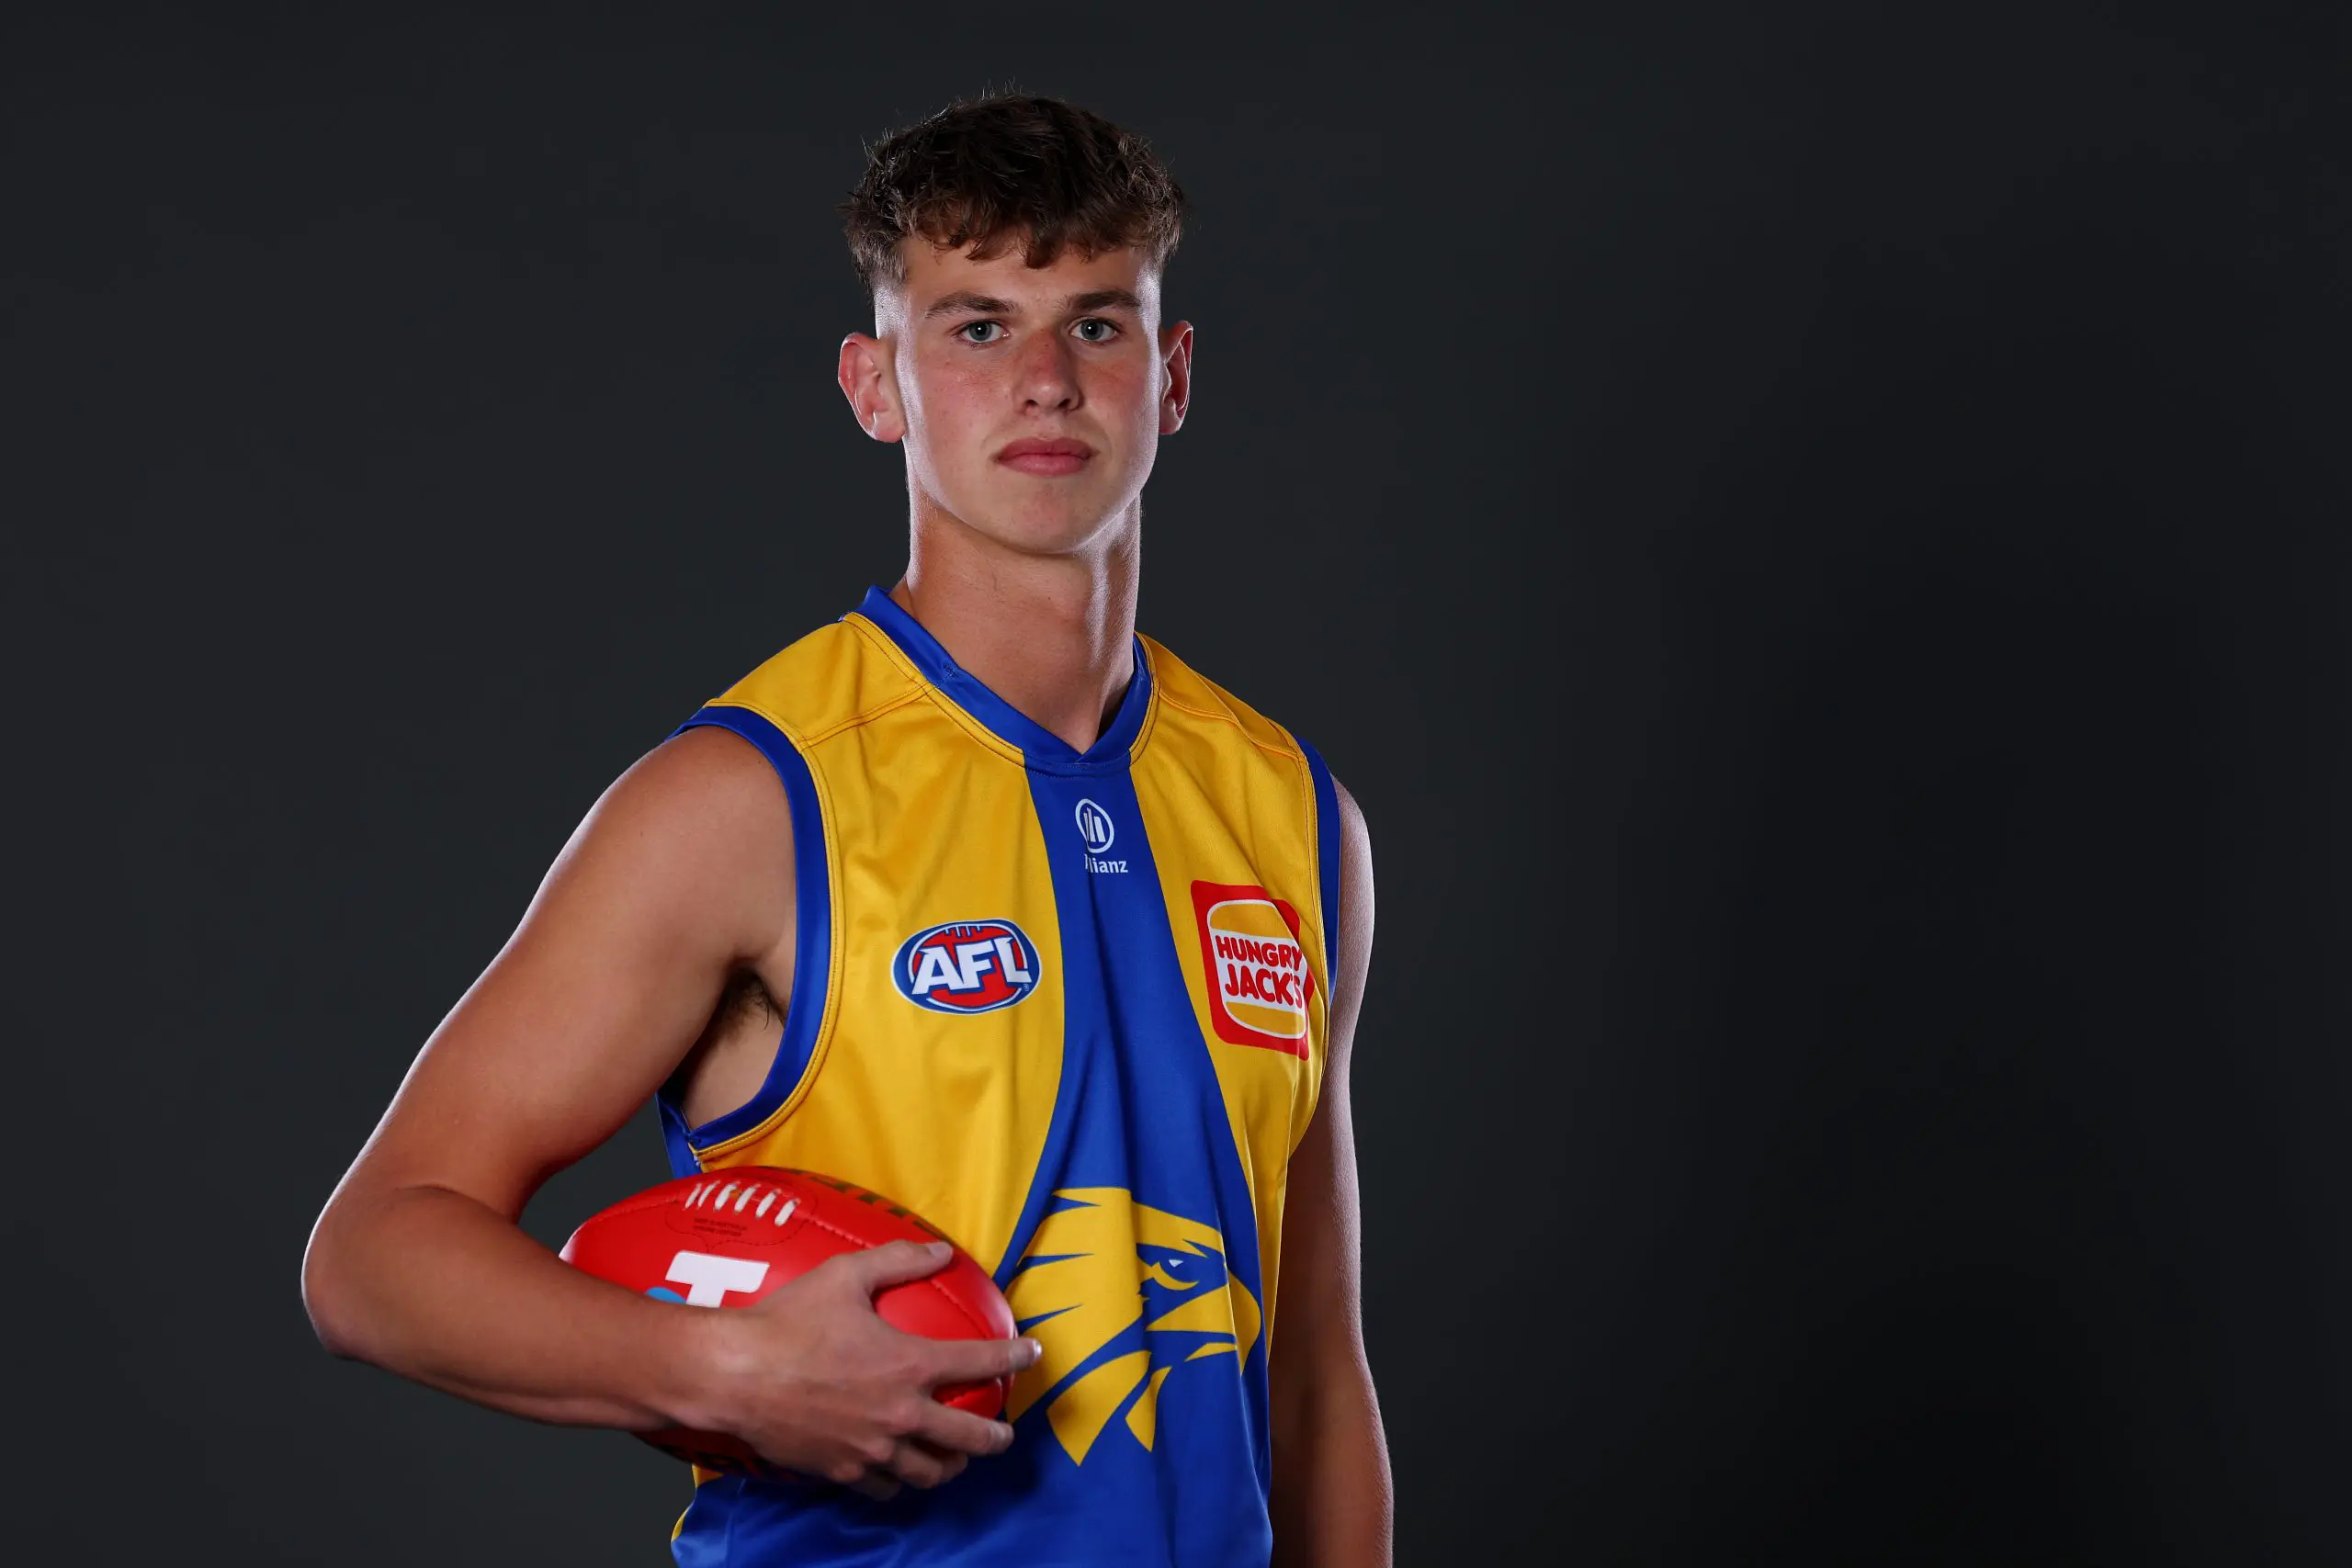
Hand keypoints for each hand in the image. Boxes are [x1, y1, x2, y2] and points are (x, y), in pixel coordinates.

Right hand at [681, 1239, 1040, 1496]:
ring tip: (955, 1459)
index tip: (1032, 1354)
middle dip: (995, 1436)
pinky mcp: (843, 1470)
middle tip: (1004, 1433)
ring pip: (929, 1471)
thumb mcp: (846, 1275)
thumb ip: (899, 1260)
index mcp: (910, 1365)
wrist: (732, 1376)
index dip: (1015, 1357)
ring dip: (950, 1465)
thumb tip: (941, 1251)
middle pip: (970, 1438)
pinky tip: (898, 1472)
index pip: (981, 1362)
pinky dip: (899, 1481)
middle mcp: (900, 1414)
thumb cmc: (787, 1320)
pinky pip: (885, 1487)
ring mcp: (873, 1449)